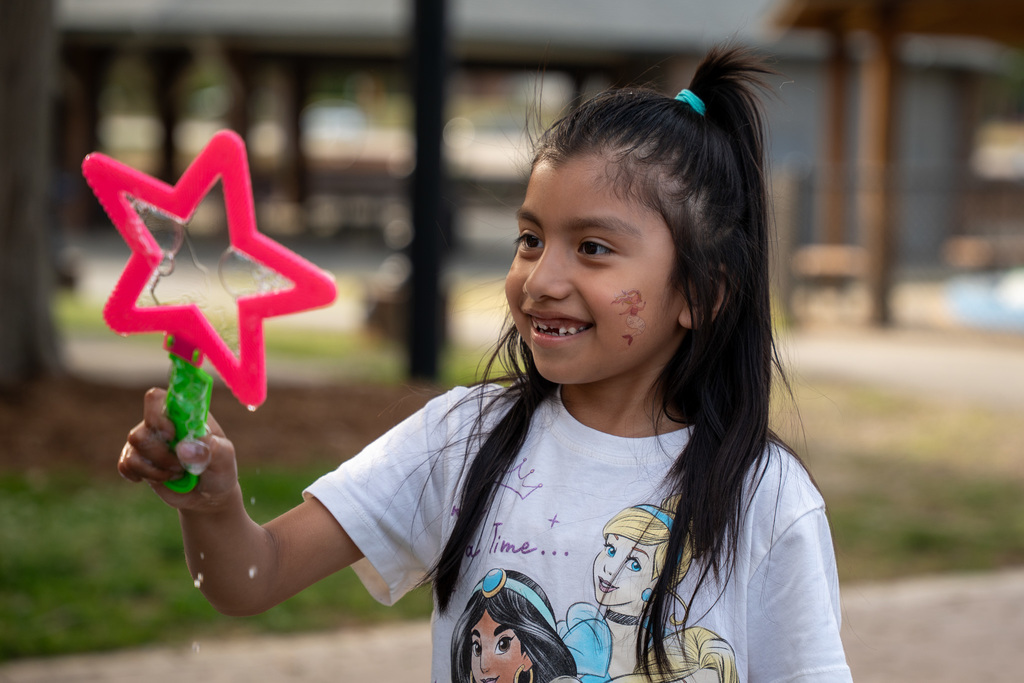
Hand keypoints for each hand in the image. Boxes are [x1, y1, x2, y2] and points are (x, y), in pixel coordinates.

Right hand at [119, 388, 239, 510]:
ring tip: (177, 473)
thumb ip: (210, 449)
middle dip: (162, 451)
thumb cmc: (219, 469)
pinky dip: (143, 475)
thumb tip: (183, 447)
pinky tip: (161, 478)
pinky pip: (125, 464)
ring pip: (134, 444)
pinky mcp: (137, 460)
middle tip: (181, 464)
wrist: (208, 496)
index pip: (159, 397)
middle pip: (144, 425)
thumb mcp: (224, 458)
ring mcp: (148, 441)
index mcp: (184, 414)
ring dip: (157, 466)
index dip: (159, 414)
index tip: (172, 434)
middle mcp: (163, 422)